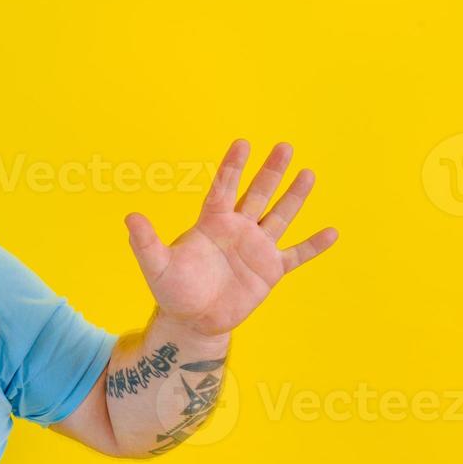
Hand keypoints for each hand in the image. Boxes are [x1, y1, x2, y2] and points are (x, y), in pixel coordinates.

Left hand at [125, 139, 337, 338]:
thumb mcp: (156, 266)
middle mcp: (236, 229)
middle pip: (257, 194)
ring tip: (308, 173)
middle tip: (285, 146)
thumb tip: (129, 218)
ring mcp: (256, 248)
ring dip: (294, 197)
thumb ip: (146, 242)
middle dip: (271, 171)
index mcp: (210, 223)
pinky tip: (332, 232)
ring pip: (279, 216)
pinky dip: (313, 245)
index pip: (223, 188)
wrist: (193, 320)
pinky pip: (296, 255)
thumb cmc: (172, 290)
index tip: (243, 143)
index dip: (232, 167)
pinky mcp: (270, 270)